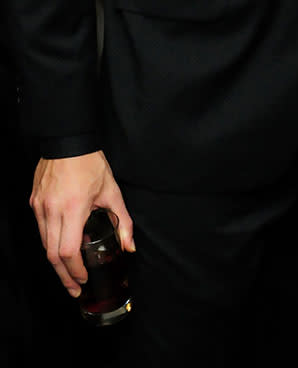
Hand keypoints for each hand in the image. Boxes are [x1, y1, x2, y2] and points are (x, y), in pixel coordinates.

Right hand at [30, 151, 134, 297]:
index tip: (84, 280)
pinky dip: (50, 244)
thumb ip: (123, 221)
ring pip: (44, 245)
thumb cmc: (90, 164)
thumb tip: (130, 246)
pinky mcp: (34, 203)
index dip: (74, 271)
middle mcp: (52, 210)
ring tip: (69, 275)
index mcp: (73, 208)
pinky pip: (40, 231)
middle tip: (75, 289)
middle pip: (52, 255)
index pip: (67, 251)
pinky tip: (61, 249)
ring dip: (56, 263)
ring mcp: (40, 207)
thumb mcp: (112, 191)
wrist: (68, 141)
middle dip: (64, 276)